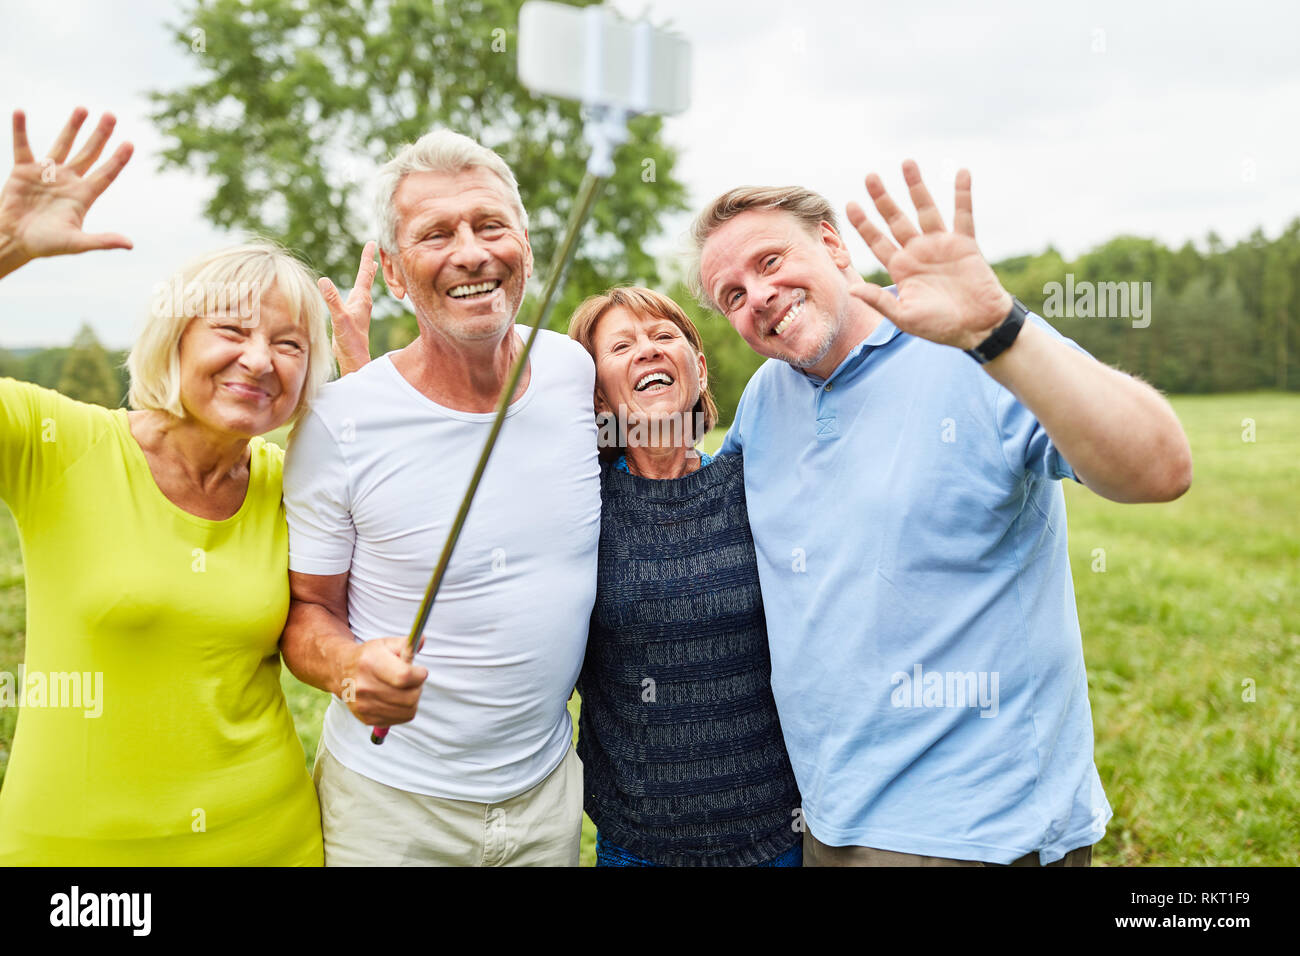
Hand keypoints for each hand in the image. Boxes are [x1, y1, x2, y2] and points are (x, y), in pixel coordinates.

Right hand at [0, 108, 132, 272]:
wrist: (14, 240)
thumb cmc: (46, 244)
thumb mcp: (76, 243)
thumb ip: (102, 241)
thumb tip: (130, 244)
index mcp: (83, 196)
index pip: (105, 173)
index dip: (118, 159)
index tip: (130, 143)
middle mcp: (68, 180)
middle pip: (89, 153)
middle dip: (100, 135)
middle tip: (111, 115)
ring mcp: (46, 173)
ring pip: (62, 144)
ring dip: (72, 127)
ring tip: (83, 109)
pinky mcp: (23, 171)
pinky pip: (22, 146)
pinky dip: (20, 130)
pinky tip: (20, 112)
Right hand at [320, 240, 377, 375]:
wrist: (354, 358)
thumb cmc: (350, 340)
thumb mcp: (339, 318)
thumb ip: (332, 300)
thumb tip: (324, 280)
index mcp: (361, 299)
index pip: (365, 273)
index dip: (367, 257)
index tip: (372, 241)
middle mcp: (363, 302)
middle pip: (368, 277)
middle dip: (371, 262)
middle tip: (376, 248)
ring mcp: (359, 308)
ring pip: (365, 286)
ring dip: (368, 274)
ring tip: (373, 265)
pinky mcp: (354, 316)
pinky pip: (359, 296)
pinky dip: (360, 287)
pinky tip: (359, 290)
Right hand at [341, 634, 427, 727]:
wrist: (342, 672)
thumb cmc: (370, 656)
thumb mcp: (385, 644)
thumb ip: (406, 643)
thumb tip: (422, 640)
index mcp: (369, 663)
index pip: (404, 676)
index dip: (419, 675)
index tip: (421, 671)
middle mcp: (364, 687)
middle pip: (409, 697)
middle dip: (418, 687)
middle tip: (414, 680)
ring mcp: (364, 705)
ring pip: (408, 710)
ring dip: (413, 699)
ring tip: (405, 688)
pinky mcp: (367, 718)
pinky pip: (401, 719)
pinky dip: (405, 709)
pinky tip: (397, 698)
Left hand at [845, 160, 1011, 350]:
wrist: (978, 328)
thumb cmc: (941, 327)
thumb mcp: (905, 317)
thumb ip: (880, 301)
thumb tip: (851, 288)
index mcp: (901, 268)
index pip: (877, 241)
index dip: (864, 224)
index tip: (850, 204)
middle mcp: (918, 252)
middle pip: (896, 219)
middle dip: (882, 199)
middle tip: (870, 176)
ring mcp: (941, 245)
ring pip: (925, 209)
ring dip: (916, 187)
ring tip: (907, 162)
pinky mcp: (965, 244)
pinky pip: (963, 214)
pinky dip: (963, 194)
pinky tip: (962, 172)